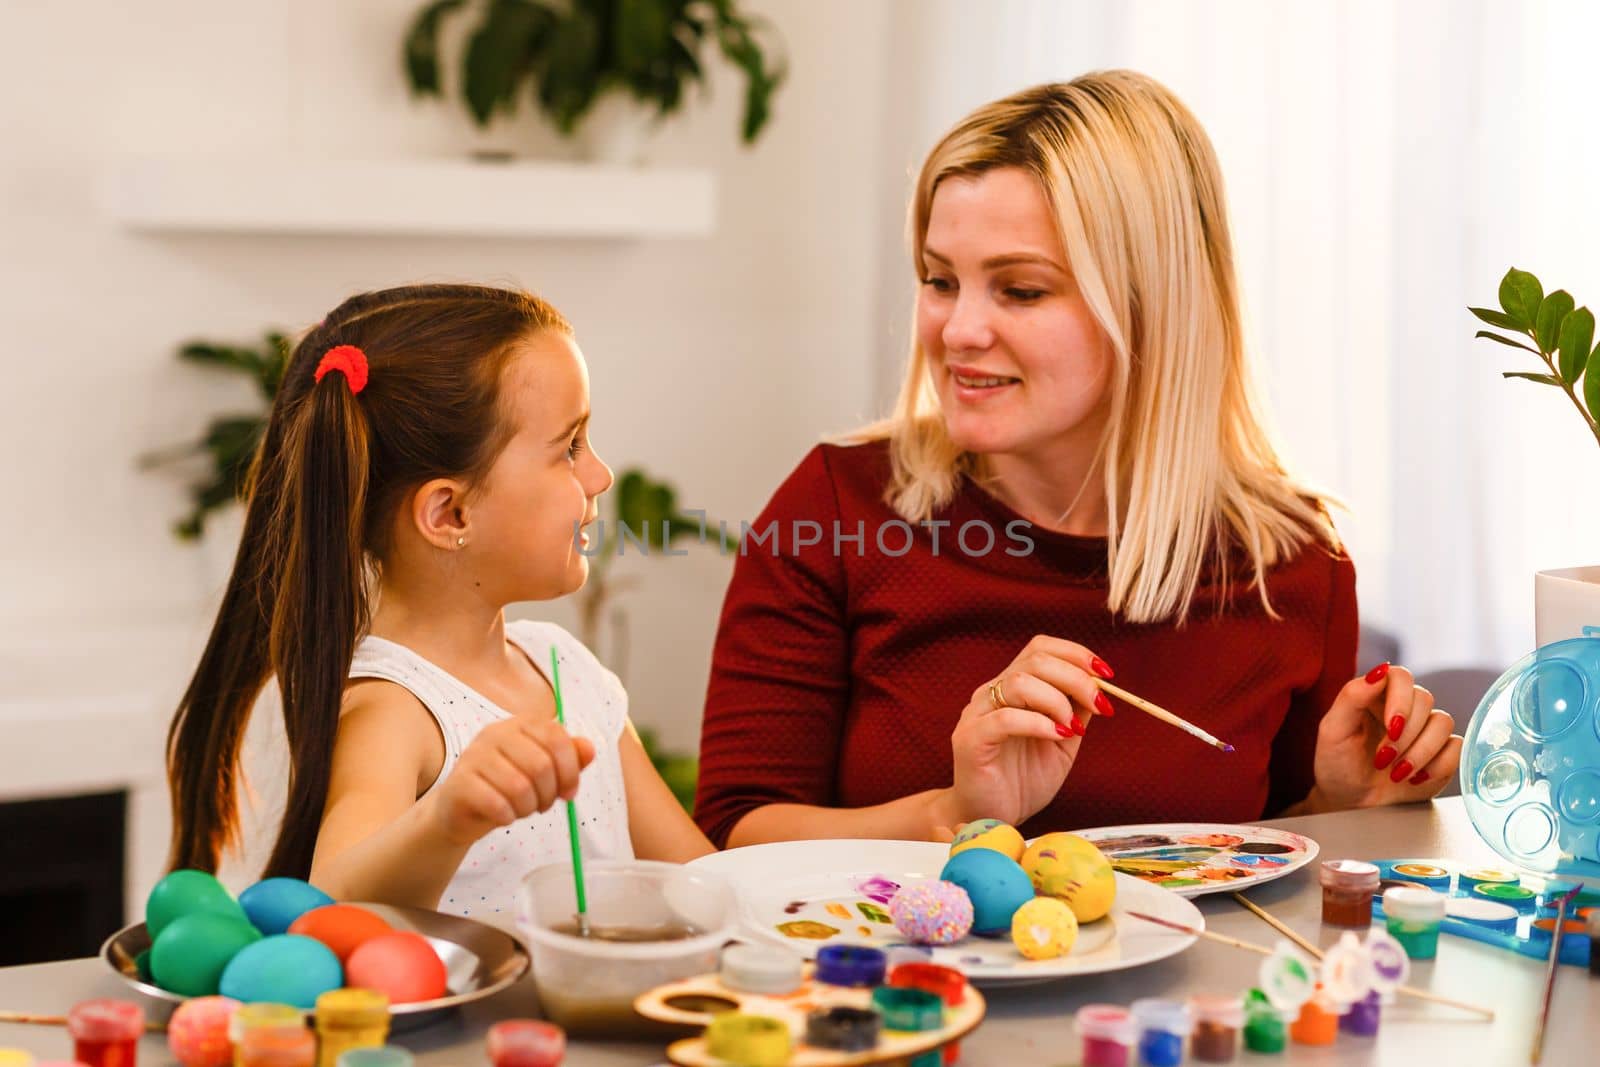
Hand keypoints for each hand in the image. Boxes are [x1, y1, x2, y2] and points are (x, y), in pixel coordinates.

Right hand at [428, 718, 596, 845]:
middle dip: (549, 794)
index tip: (569, 793)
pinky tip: (504, 816)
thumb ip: (569, 758)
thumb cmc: (507, 787)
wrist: (461, 809)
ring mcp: (474, 756)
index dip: (570, 770)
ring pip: (519, 787)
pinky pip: (497, 804)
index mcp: (519, 724)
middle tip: (543, 806)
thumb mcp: (542, 772)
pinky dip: (508, 817)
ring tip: (522, 809)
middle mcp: (495, 733)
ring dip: (528, 807)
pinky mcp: (460, 783)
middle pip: (541, 764)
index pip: (556, 737)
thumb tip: (590, 749)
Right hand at [938, 635, 1115, 828]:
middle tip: (1099, 705)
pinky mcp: (969, 740)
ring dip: (1057, 700)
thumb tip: (1100, 686)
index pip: (1040, 649)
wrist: (993, 819)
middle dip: (1076, 678)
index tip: (1107, 675)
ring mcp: (977, 714)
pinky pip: (1004, 720)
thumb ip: (1076, 712)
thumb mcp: (1062, 742)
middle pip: (1034, 660)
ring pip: (1018, 682)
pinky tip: (1056, 736)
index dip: (1075, 654)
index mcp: (1013, 688)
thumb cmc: (1024, 781)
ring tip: (1073, 728)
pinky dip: (1037, 723)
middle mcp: (992, 693)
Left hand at [1309, 663, 1461, 810]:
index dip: (1401, 699)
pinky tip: (1414, 778)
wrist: (1351, 801)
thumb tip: (1380, 670)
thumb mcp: (1334, 730)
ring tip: (1396, 773)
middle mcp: (1405, 707)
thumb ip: (1352, 697)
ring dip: (1420, 752)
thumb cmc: (1337, 763)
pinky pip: (1457, 748)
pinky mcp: (1443, 753)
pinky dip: (1437, 766)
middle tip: (1383, 759)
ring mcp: (1426, 729)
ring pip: (1444, 723)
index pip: (1401, 676)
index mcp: (1377, 695)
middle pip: (1425, 699)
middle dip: (1406, 735)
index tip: (1391, 727)